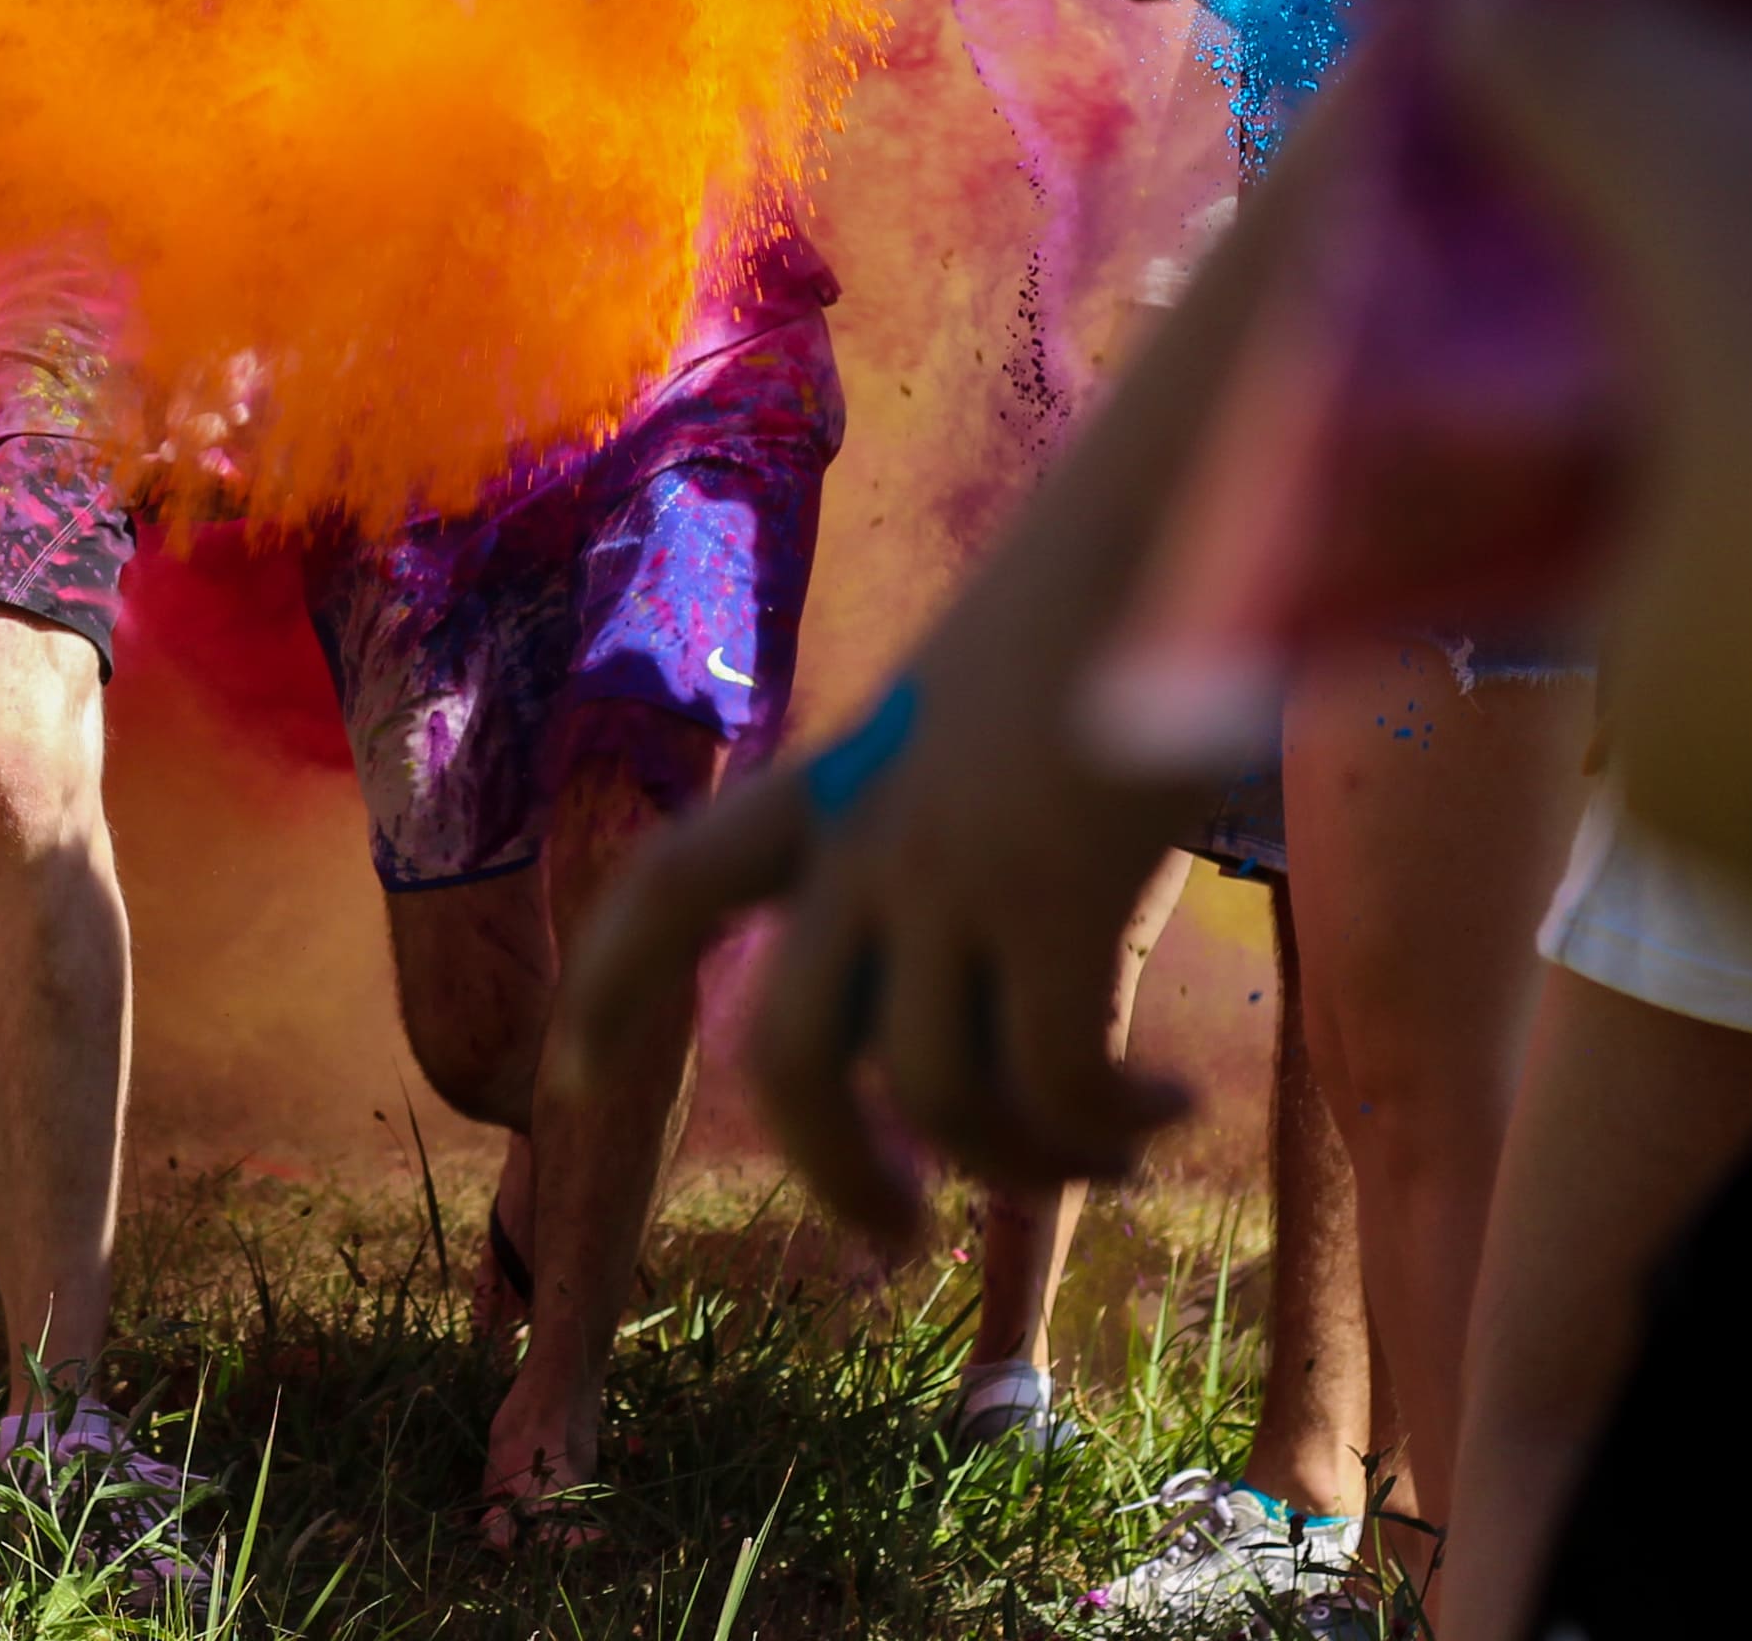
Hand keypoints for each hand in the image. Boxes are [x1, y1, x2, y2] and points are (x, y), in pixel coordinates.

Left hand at [560, 580, 1202, 1222]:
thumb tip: (981, 1026)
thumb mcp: (979, 728)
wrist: (1184, 513)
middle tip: (900, 1239)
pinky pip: (1052, 1084)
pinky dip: (1106, 1128)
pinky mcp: (1056, 893)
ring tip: (1105, 1155)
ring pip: (931, 1094)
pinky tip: (1163, 1110)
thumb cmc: (1104, 617)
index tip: (567, 1085)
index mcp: (838, 778)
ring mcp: (952, 862)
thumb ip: (944, 844)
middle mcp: (867, 829)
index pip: (675, 881)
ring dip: (1024, 1165)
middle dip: (836, 1171)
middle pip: (784, 1052)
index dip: (611, 988)